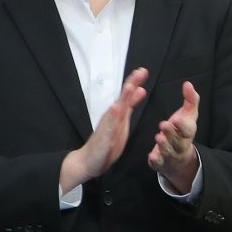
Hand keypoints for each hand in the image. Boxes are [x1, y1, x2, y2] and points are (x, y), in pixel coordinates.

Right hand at [59, 68, 147, 192]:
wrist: (88, 161)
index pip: (126, 96)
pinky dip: (112, 119)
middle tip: (140, 72)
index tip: (143, 70)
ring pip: (115, 111)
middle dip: (130, 85)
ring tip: (130, 87)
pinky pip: (109, 128)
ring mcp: (107, 128)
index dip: (134, 83)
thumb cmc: (107, 141)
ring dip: (122, 98)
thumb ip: (131, 105)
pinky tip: (116, 110)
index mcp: (118, 114)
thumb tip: (140, 89)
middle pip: (122, 98)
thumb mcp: (123, 120)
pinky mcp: (105, 140)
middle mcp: (111, 118)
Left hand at [147, 80, 200, 193]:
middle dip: (171, 133)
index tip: (176, 119)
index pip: (188, 129)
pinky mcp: (161, 163)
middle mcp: (181, 144)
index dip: (183, 125)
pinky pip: (159, 163)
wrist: (180, 156)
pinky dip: (156, 160)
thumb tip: (188, 84)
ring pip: (169, 151)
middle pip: (178, 140)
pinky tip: (152, 156)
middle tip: (164, 125)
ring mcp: (172, 155)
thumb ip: (190, 100)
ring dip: (164, 145)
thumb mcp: (188, 115)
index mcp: (188, 132)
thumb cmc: (182, 131)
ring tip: (158, 137)